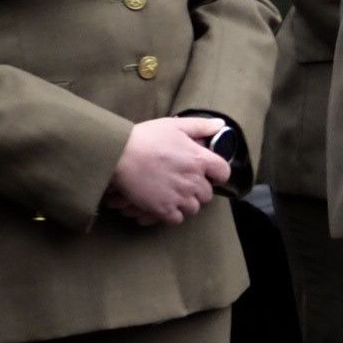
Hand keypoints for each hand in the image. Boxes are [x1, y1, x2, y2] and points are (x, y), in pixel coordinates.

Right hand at [106, 114, 229, 226]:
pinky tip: (164, 205)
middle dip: (198, 190)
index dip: (217, 174)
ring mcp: (179, 197)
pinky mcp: (163, 209)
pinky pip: (177, 219)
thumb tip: (220, 124)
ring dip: (186, 203)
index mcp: (200, 159)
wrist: (119, 154)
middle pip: (207, 194)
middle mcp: (193, 180)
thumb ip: (201, 126)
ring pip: (193, 208)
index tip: (208, 173)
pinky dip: (172, 214)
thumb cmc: (146, 137)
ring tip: (173, 195)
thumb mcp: (175, 125)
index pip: (223, 173)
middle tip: (184, 183)